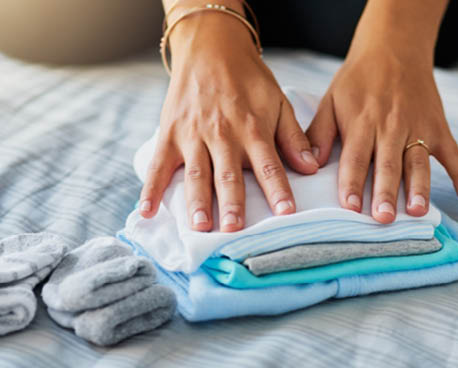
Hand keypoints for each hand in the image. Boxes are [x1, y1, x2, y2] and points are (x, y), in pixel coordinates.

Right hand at [139, 11, 318, 231]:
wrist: (211, 48)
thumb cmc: (248, 79)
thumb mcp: (278, 101)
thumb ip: (292, 137)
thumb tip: (311, 168)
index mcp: (252, 128)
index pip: (269, 165)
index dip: (278, 189)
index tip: (286, 213)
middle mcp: (222, 135)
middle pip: (228, 174)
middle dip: (232, 203)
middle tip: (234, 229)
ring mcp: (192, 135)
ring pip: (195, 174)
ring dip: (197, 201)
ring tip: (199, 226)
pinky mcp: (170, 134)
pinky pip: (158, 165)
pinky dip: (151, 189)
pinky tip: (146, 211)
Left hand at [306, 47, 457, 223]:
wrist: (394, 48)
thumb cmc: (358, 80)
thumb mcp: (330, 100)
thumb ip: (319, 133)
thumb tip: (309, 165)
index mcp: (361, 124)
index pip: (354, 158)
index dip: (351, 184)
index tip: (350, 208)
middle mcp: (390, 128)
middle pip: (387, 165)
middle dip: (386, 193)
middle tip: (384, 218)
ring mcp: (417, 128)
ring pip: (418, 162)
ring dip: (419, 188)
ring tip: (417, 211)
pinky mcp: (437, 128)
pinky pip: (453, 153)